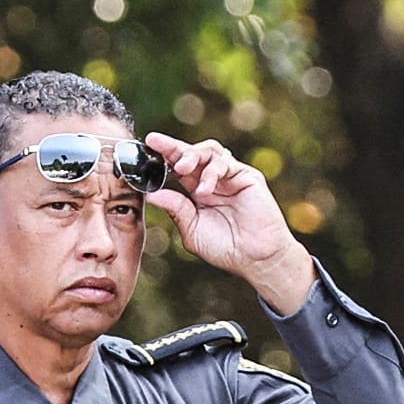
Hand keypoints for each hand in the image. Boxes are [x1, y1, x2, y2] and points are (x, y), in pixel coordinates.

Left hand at [142, 132, 317, 312]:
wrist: (256, 259)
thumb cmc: (226, 248)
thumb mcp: (192, 230)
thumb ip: (175, 210)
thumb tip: (152, 194)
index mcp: (197, 191)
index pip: (178, 167)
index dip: (163, 155)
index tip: (146, 145)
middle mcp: (214, 180)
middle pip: (192, 152)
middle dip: (173, 147)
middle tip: (157, 145)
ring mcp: (231, 177)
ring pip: (208, 151)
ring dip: (191, 155)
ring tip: (181, 169)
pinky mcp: (247, 176)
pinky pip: (226, 163)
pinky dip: (211, 173)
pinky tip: (204, 190)